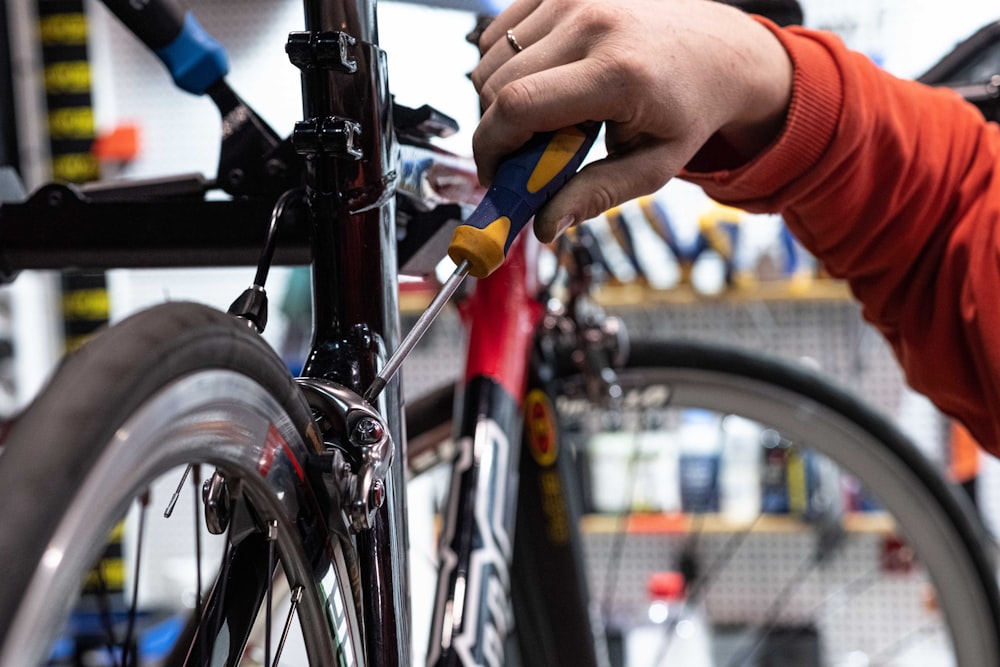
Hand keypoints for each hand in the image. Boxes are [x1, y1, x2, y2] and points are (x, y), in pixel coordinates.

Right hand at [470, 0, 792, 241]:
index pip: (517, 105)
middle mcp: (593, 23)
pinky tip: (541, 83)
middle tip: (524, 155)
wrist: (716, 52)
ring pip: (490, 58)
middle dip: (496, 130)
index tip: (495, 175)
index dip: (490, 147)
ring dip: (499, 98)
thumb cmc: (688, 108)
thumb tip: (544, 227)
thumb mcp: (653, 166)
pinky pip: (499, 32)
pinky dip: (505, 64)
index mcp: (618, 72)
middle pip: (495, 84)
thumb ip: (596, 196)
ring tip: (543, 118)